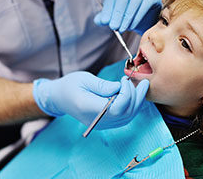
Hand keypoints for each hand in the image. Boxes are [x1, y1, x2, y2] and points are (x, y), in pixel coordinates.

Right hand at [33, 72, 149, 128]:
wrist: (59, 98)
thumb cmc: (69, 86)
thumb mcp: (84, 79)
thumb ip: (102, 85)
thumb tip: (119, 88)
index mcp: (89, 108)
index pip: (117, 109)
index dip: (126, 95)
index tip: (123, 80)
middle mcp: (97, 120)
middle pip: (125, 114)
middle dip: (136, 97)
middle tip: (140, 82)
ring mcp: (102, 123)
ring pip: (127, 117)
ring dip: (138, 102)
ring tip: (143, 87)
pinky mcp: (105, 122)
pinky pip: (124, 118)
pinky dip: (133, 106)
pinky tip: (136, 94)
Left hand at [94, 0, 161, 34]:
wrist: (150, 17)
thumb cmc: (130, 15)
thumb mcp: (116, 16)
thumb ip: (106, 17)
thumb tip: (98, 20)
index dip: (108, 9)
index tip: (104, 21)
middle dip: (117, 14)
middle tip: (113, 27)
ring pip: (134, 2)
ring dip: (127, 17)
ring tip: (122, 29)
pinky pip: (145, 6)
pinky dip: (137, 17)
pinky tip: (132, 27)